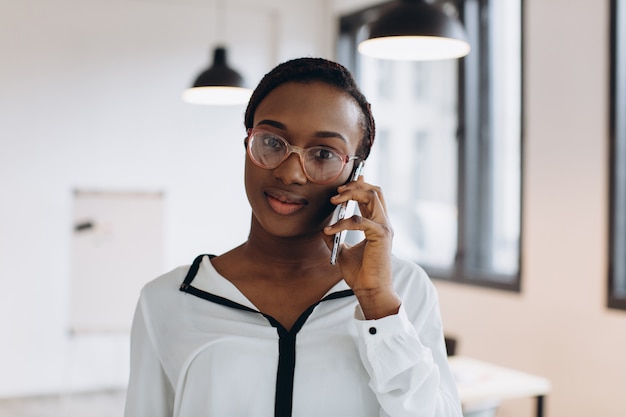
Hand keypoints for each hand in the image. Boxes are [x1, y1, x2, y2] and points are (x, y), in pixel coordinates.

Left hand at [323, 176, 400, 318]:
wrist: (370, 290)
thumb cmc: (360, 273)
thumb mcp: (343, 252)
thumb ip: (336, 238)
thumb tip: (323, 229)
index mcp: (377, 225)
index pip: (372, 197)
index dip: (360, 185)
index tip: (343, 185)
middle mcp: (383, 223)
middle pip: (375, 191)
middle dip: (355, 185)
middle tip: (337, 191)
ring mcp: (384, 228)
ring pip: (372, 196)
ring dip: (351, 194)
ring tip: (334, 201)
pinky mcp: (380, 235)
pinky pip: (360, 220)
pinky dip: (342, 223)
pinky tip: (330, 231)